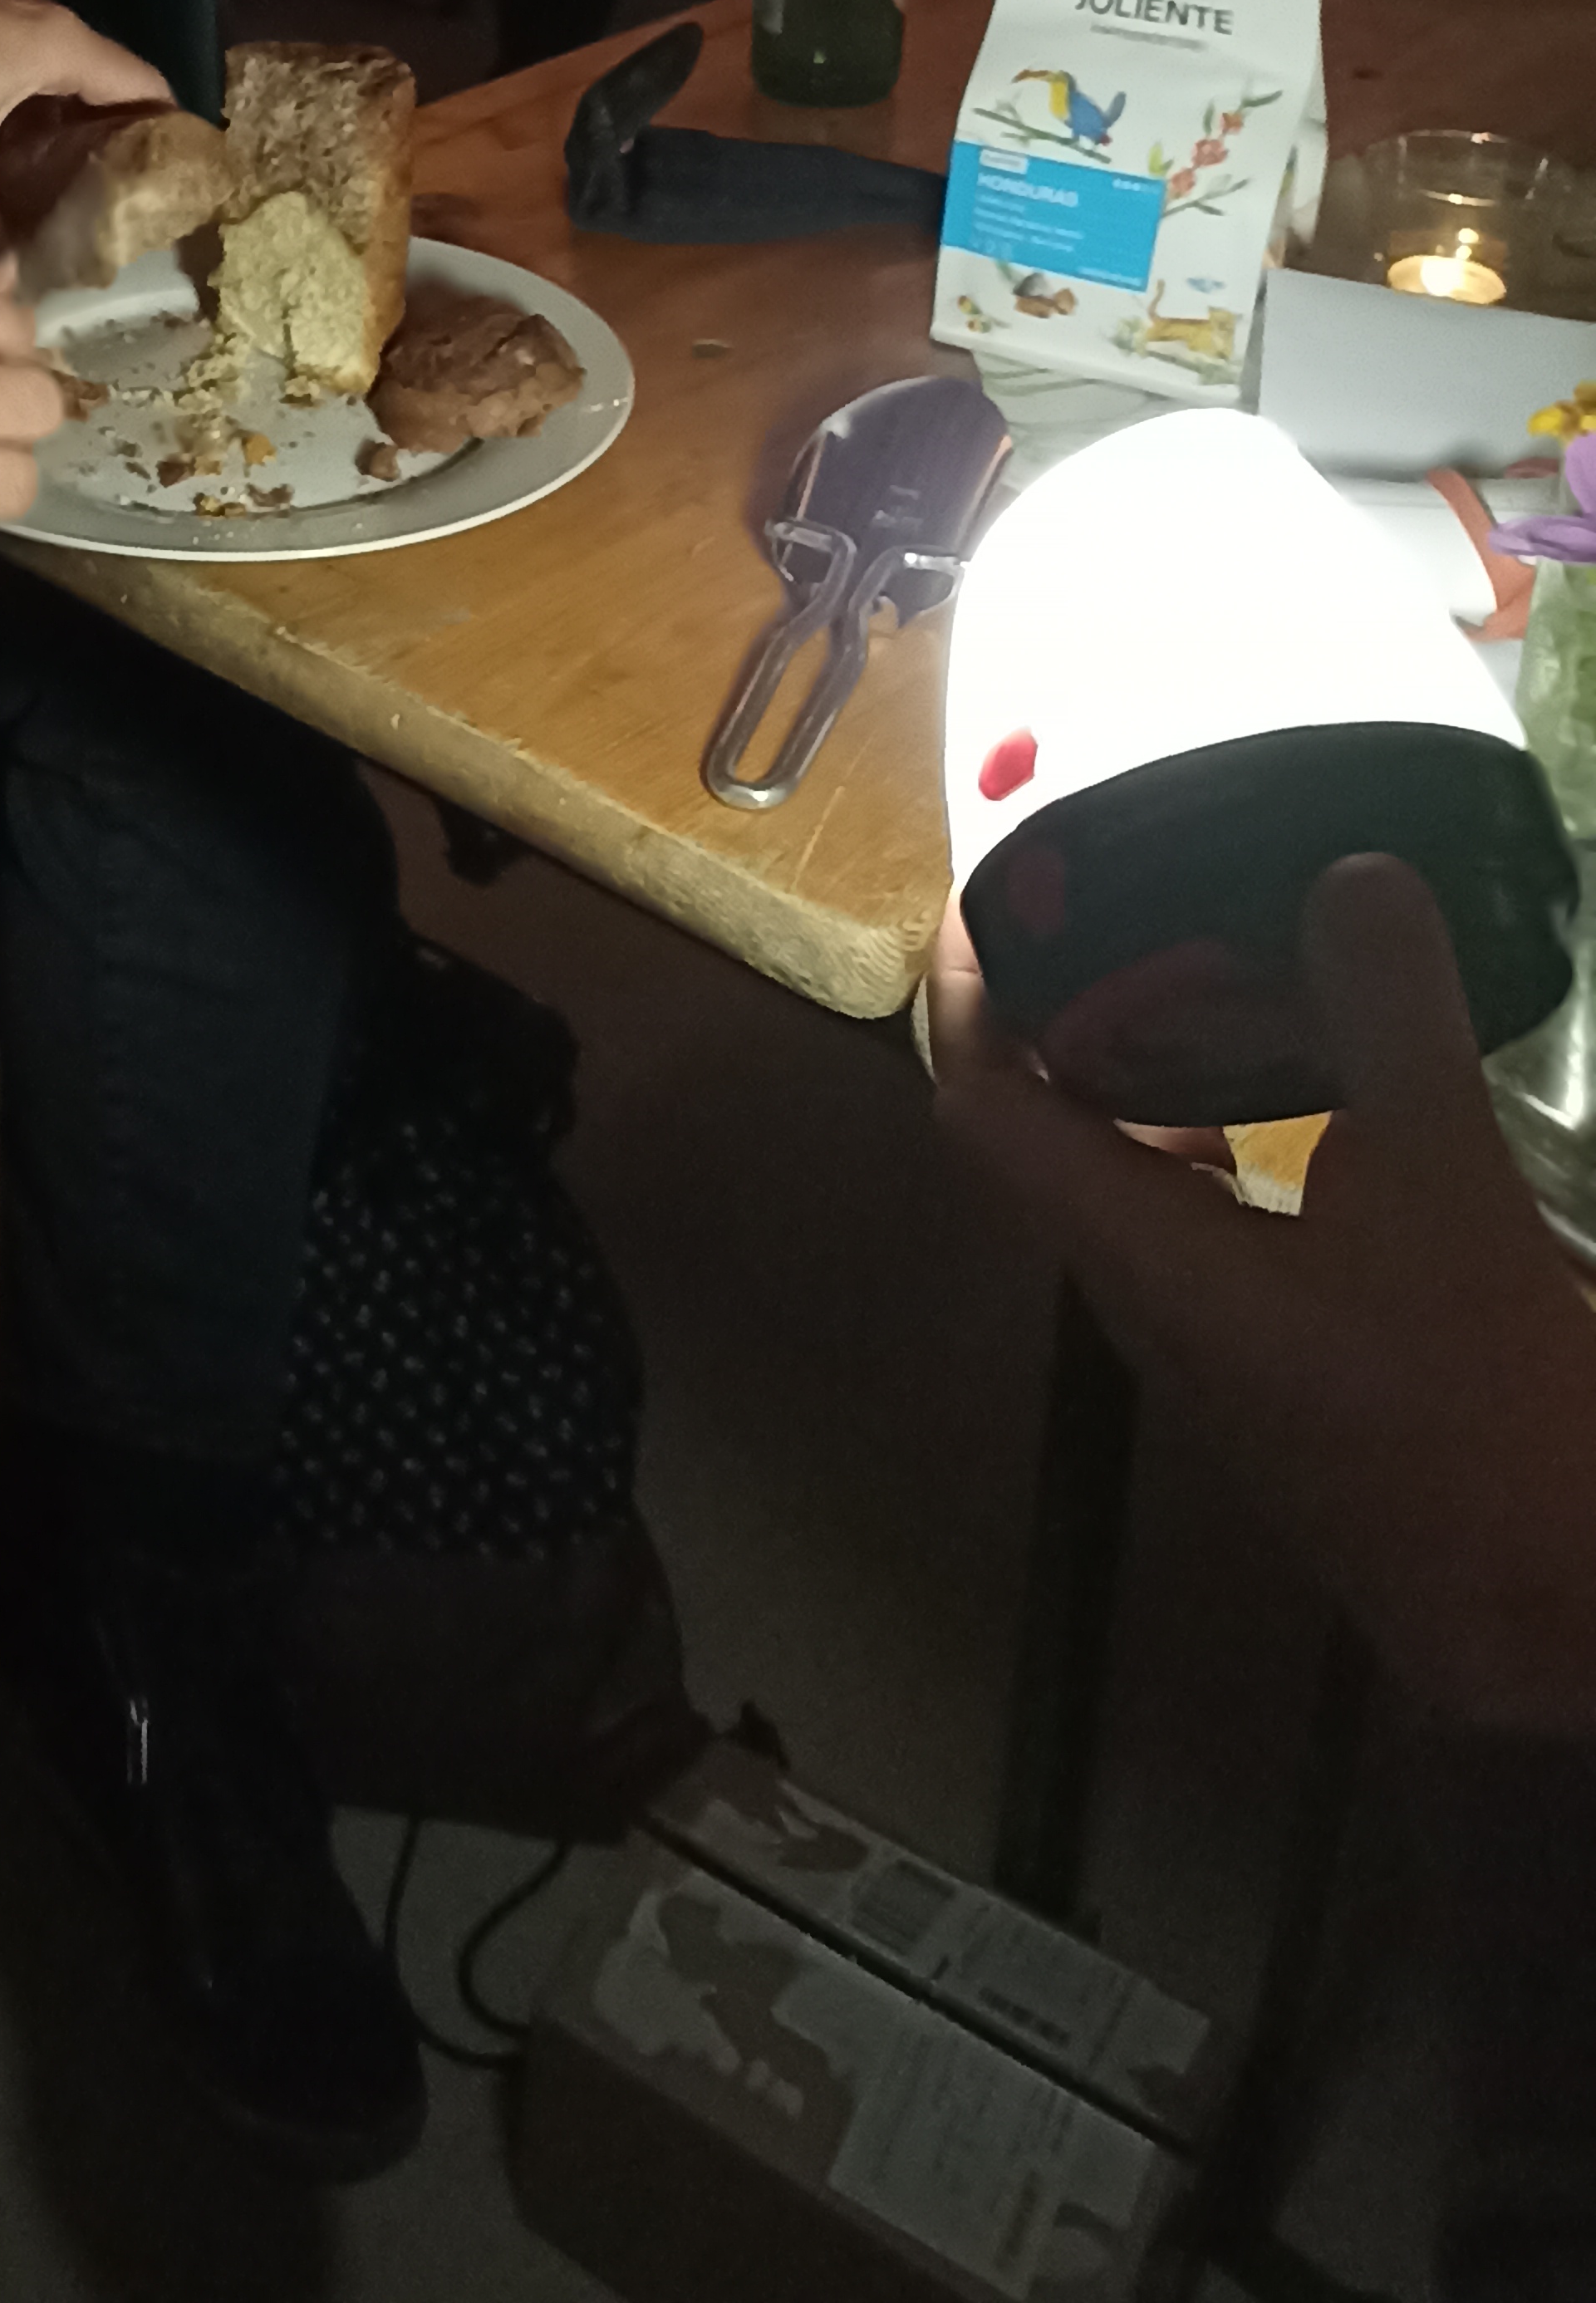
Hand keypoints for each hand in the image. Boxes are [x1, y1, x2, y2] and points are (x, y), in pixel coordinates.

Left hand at [0, 0, 165, 259]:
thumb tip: (5, 291)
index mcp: (55, 42)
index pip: (143, 84)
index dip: (170, 132)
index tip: (180, 183)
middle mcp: (40, 15)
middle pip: (105, 79)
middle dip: (117, 139)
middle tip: (121, 205)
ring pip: (57, 72)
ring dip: (67, 123)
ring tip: (70, 191)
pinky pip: (20, 65)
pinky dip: (27, 106)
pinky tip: (7, 154)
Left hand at [925, 857, 1595, 1734]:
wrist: (1557, 1622)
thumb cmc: (1482, 1417)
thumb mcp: (1445, 1194)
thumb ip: (1391, 1028)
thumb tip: (1352, 877)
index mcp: (1144, 1262)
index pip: (981, 1105)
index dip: (963, 991)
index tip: (992, 886)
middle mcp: (1147, 1305)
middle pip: (1041, 1134)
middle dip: (1059, 1009)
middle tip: (1117, 896)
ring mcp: (1211, 1349)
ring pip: (1128, 1182)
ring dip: (1141, 1075)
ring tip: (1204, 967)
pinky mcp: (1278, 1373)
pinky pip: (1205, 1225)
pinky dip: (1217, 1136)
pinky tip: (1303, 1098)